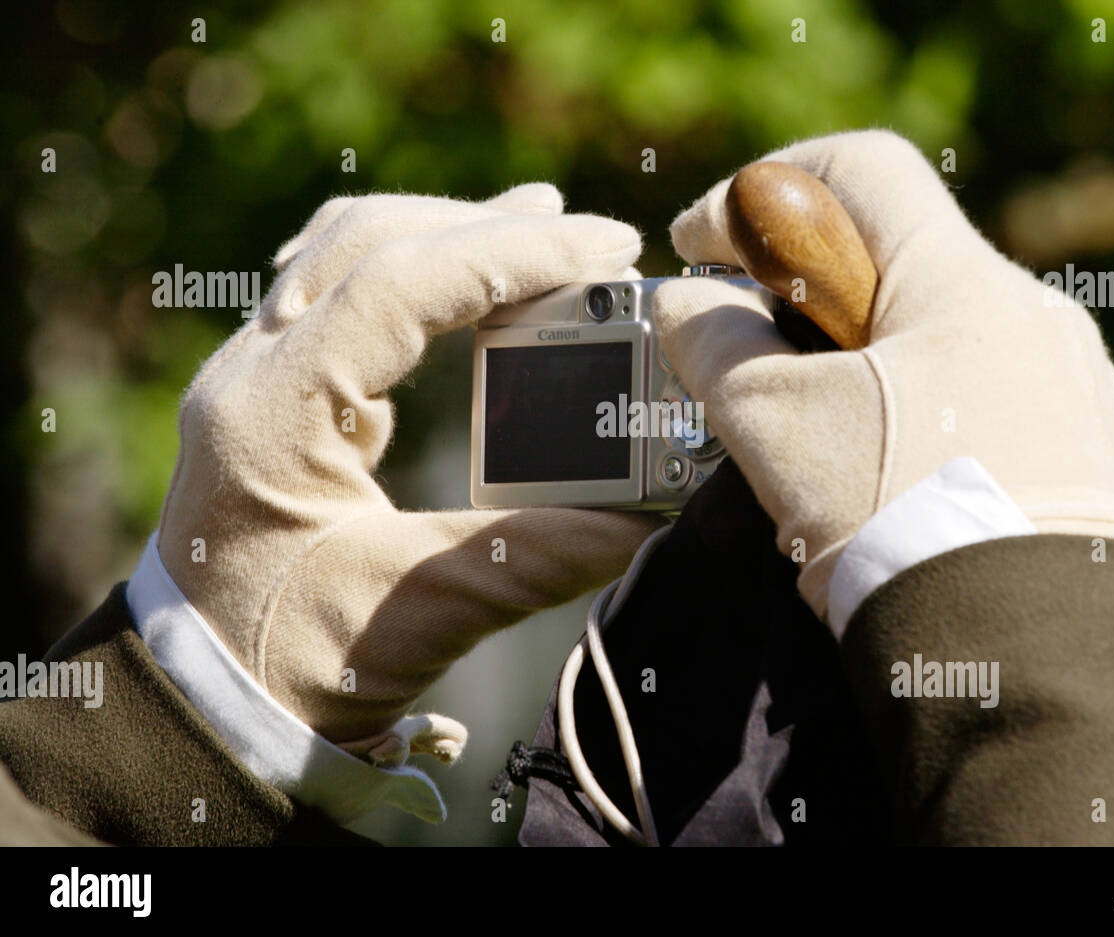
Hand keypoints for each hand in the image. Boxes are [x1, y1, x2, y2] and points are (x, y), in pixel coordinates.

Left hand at [158, 185, 662, 749]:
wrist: (199, 698)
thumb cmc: (283, 664)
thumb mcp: (416, 615)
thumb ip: (531, 560)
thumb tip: (641, 519)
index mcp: (274, 413)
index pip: (400, 285)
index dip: (513, 255)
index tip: (609, 250)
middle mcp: (253, 372)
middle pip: (369, 239)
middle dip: (489, 227)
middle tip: (594, 238)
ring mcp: (257, 377)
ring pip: (347, 253)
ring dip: (447, 234)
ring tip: (538, 225)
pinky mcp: (278, 396)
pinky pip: (341, 293)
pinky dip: (416, 272)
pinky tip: (464, 289)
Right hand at [653, 130, 1113, 617]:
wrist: (1042, 658)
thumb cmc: (904, 525)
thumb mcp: (775, 428)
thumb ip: (713, 348)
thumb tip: (686, 305)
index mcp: (961, 283)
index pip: (856, 167)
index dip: (760, 189)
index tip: (703, 248)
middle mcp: (1032, 316)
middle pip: (895, 264)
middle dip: (805, 305)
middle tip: (752, 368)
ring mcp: (1074, 386)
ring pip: (942, 343)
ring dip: (867, 372)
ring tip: (823, 454)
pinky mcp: (1093, 455)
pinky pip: (992, 406)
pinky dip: (930, 423)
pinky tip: (902, 493)